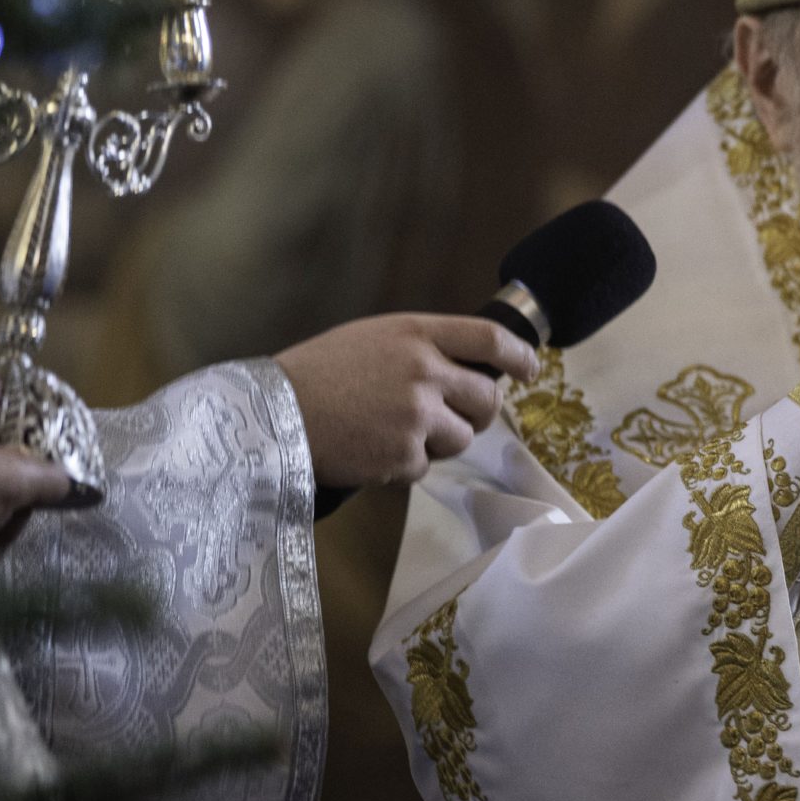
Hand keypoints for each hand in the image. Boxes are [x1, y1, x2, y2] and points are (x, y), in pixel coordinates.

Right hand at [274, 313, 538, 489]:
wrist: (269, 414)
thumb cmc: (318, 373)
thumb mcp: (373, 339)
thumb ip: (422, 347)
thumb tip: (465, 366)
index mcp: (417, 334)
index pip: (490, 338)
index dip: (519, 355)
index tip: (530, 368)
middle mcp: (424, 371)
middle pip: (487, 397)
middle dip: (478, 411)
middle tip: (456, 415)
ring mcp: (416, 415)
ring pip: (462, 437)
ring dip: (439, 440)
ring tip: (395, 431)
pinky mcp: (402, 455)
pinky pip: (425, 466)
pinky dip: (404, 464)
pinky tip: (371, 449)